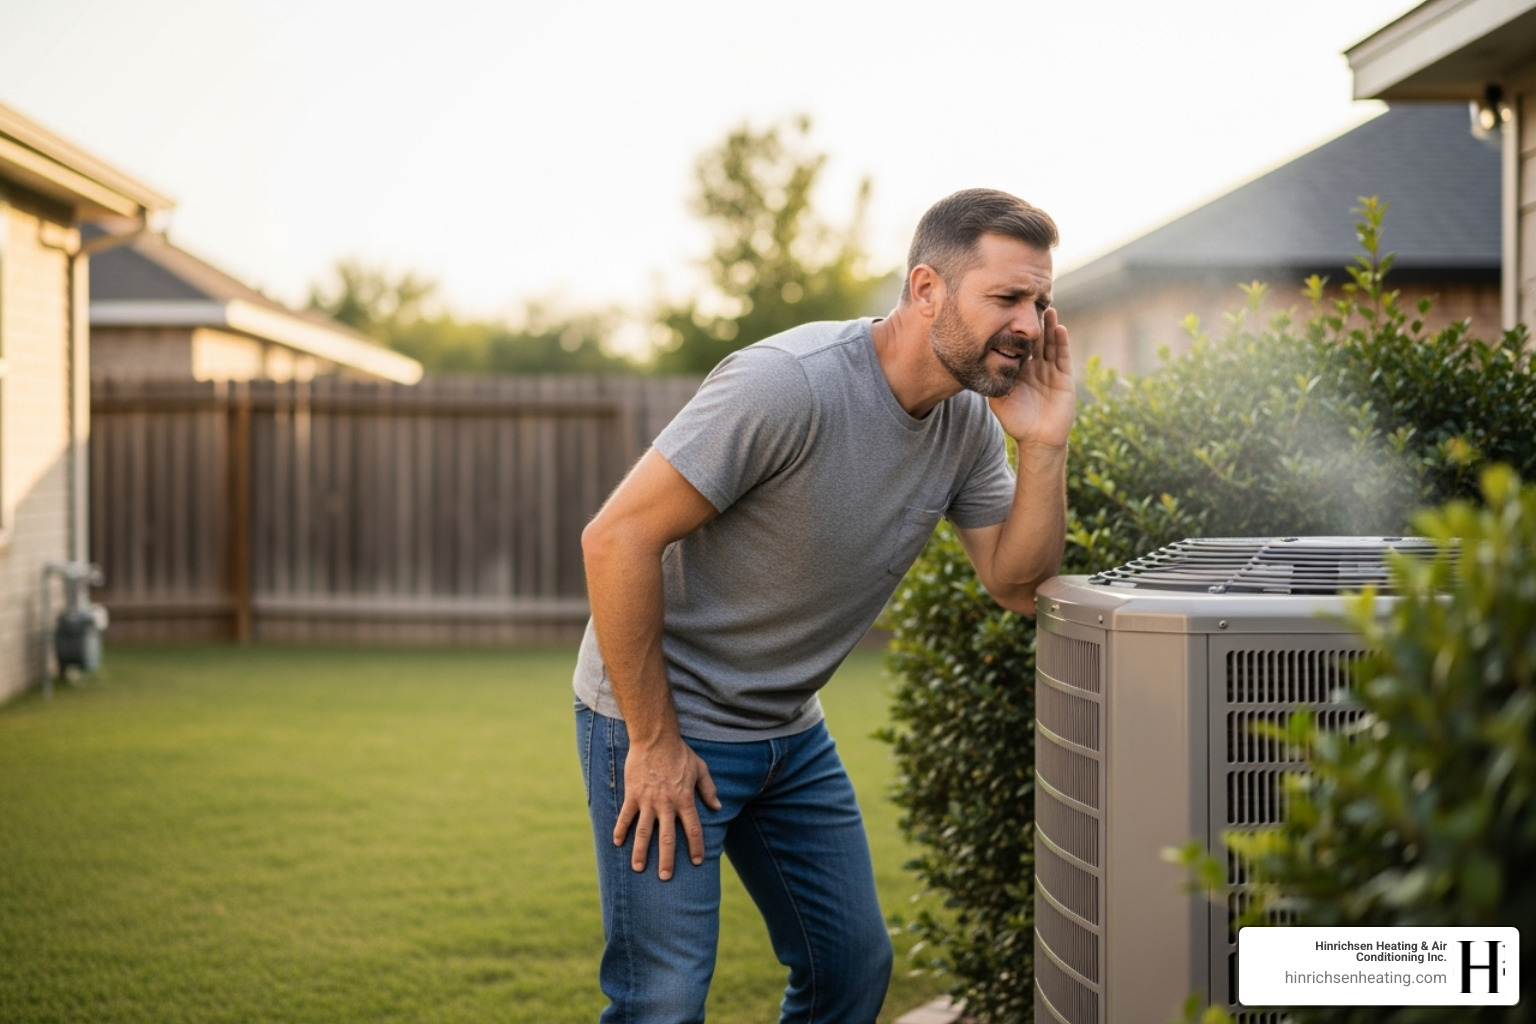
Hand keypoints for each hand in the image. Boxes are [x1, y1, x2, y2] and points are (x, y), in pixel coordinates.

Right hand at [613, 737, 720, 879]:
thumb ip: (708, 789)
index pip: (693, 829)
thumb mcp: (700, 769)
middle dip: (667, 860)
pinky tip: (617, 843)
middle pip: (667, 838)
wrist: (655, 739)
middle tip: (665, 878)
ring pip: (644, 832)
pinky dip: (620, 830)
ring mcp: (648, 801)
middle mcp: (666, 804)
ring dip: (640, 852)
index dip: (696, 846)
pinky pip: (625, 817)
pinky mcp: (632, 795)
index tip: (697, 862)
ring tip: (639, 868)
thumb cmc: (680, 753)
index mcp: (685, 799)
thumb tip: (718, 807)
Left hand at [988, 307, 1074, 447]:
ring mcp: (1051, 372)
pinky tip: (1059, 328)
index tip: (1010, 312)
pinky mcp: (1064, 377)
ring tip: (1048, 308)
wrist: (1038, 439)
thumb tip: (977, 365)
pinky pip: (1063, 357)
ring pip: (1051, 344)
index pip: (1018, 346)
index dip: (1016, 331)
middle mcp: (1036, 368)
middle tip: (1031, 303)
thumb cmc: (1016, 422)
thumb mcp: (999, 399)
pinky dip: (1062, 342)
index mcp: (1020, 371)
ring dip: (1050, 327)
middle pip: (1036, 340)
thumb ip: (992, 382)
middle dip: (1034, 323)